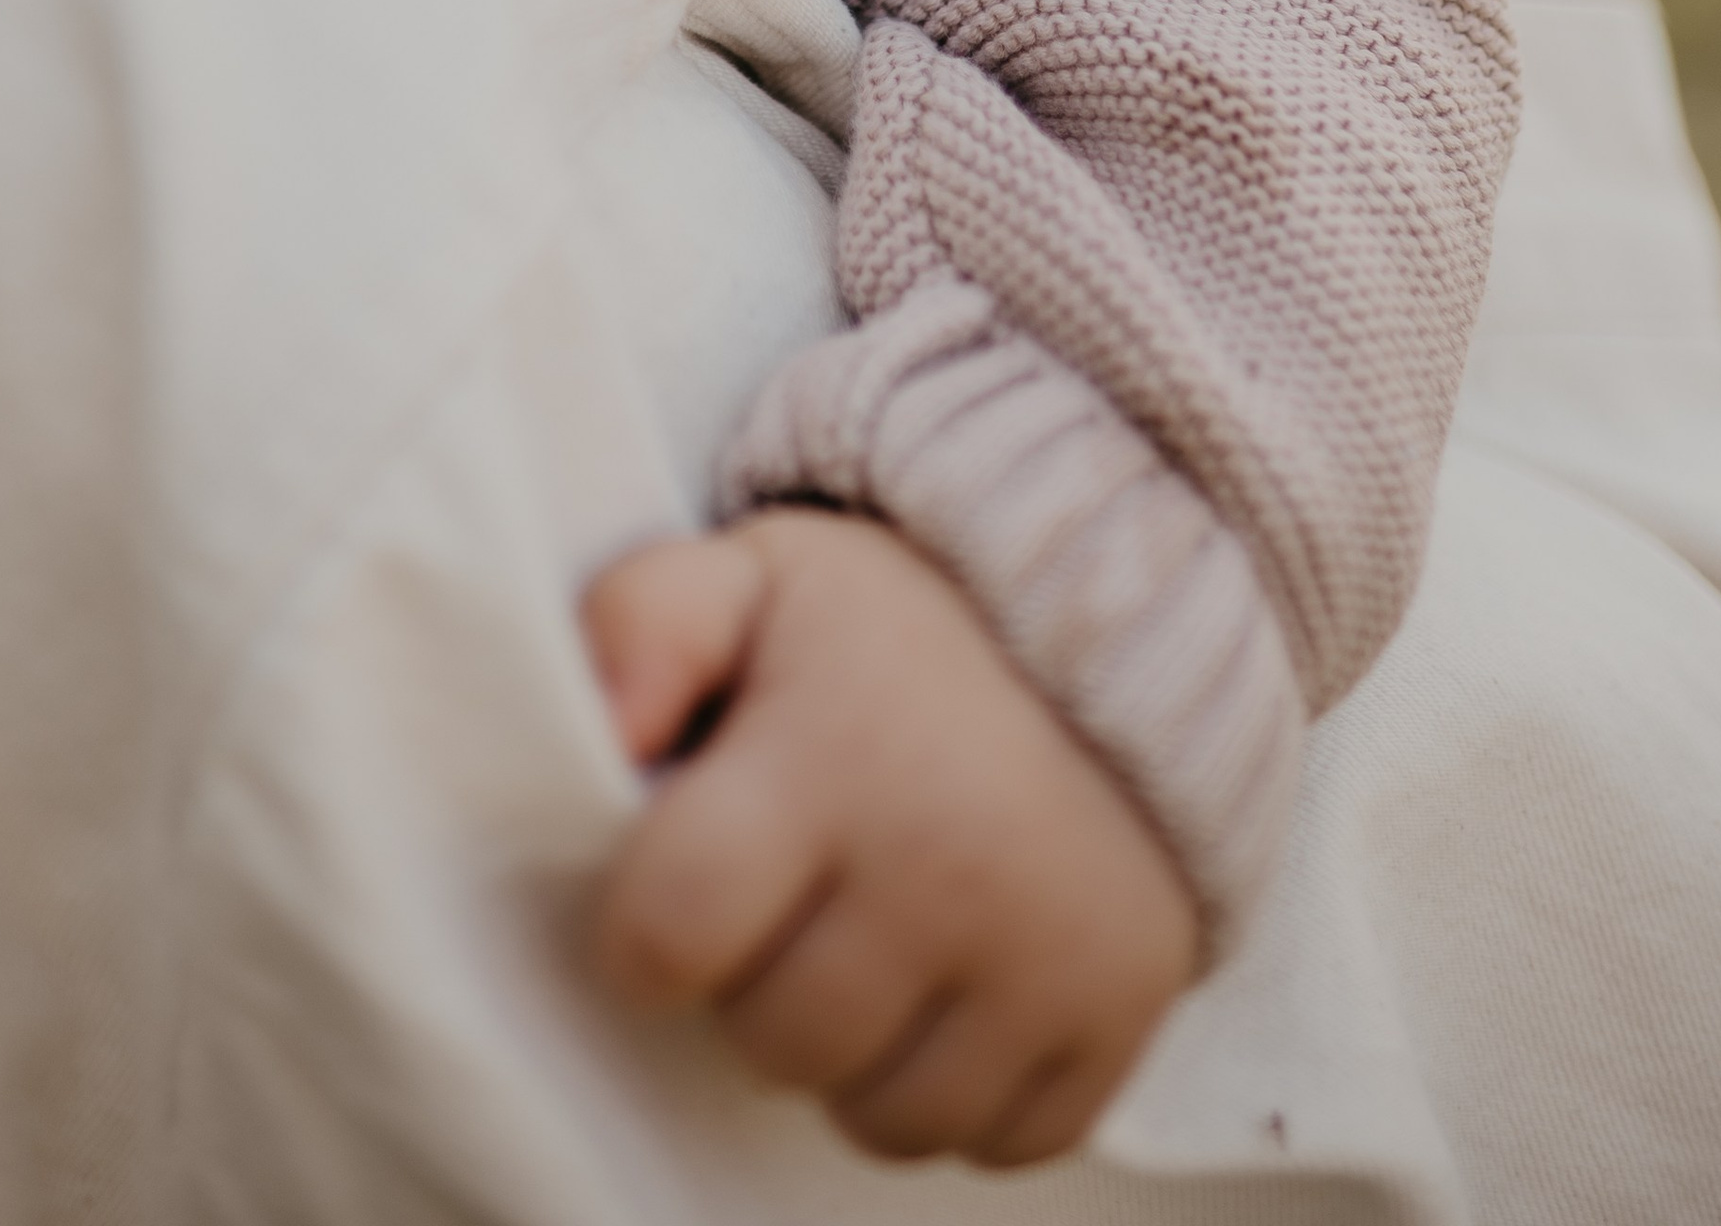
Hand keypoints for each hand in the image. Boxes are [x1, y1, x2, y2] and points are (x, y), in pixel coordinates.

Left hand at [580, 508, 1198, 1166]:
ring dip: (854, 1056)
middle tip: (792, 900)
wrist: (1105, 632)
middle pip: (776, 1044)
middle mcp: (950, 869)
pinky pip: (996, 1143)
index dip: (644, 929)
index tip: (678, 887)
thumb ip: (643, 624)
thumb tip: (601, 726)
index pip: (669, 935)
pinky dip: (961, 1092)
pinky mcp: (1119, 1018)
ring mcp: (1048, 958)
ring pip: (883, 1120)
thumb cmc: (892, 632)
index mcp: (839, 757)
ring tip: (867, 948)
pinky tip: (953, 992)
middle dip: (757, 985)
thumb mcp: (757, 577)